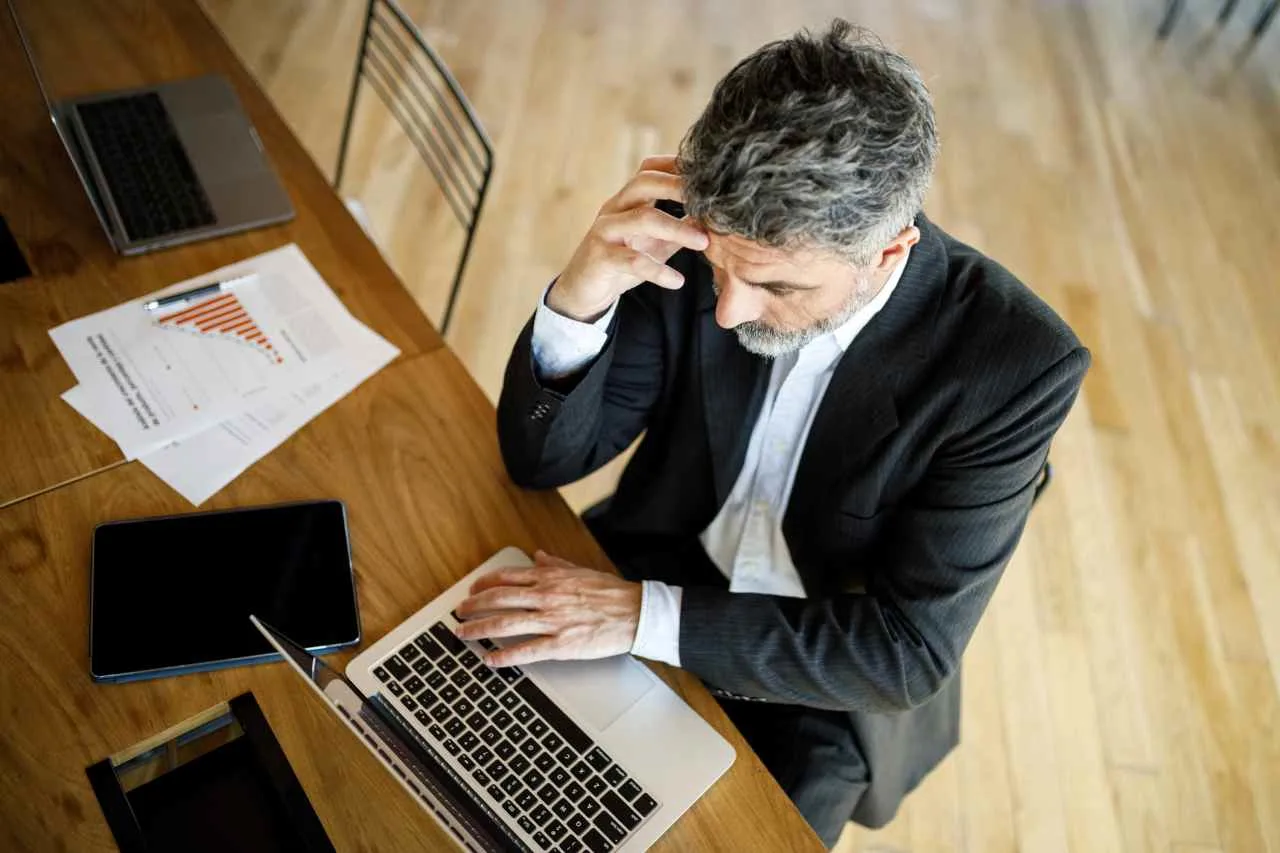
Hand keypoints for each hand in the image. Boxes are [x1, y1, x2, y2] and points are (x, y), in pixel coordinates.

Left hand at [453, 550, 641, 666]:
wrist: (635, 612)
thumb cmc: (610, 593)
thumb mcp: (580, 571)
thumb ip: (555, 564)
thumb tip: (537, 557)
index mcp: (550, 578)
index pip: (506, 577)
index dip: (483, 584)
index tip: (472, 590)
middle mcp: (546, 596)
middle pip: (497, 599)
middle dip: (473, 606)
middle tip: (458, 614)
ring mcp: (552, 620)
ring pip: (504, 623)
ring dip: (479, 628)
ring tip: (462, 634)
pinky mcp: (561, 644)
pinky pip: (526, 650)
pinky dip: (504, 655)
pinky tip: (490, 660)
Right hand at [547, 155, 709, 321]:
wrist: (585, 290)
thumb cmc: (622, 262)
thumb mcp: (655, 243)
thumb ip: (680, 229)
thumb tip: (712, 217)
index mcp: (628, 200)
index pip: (649, 170)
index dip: (675, 165)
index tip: (705, 171)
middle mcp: (614, 208)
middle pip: (644, 182)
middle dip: (678, 186)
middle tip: (709, 199)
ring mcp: (605, 230)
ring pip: (642, 218)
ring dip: (677, 228)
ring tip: (703, 243)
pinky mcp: (600, 257)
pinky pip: (632, 260)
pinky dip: (658, 271)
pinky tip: (677, 281)